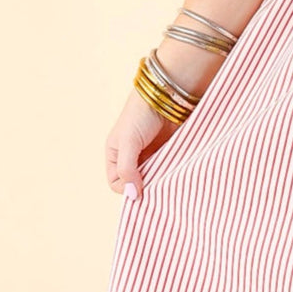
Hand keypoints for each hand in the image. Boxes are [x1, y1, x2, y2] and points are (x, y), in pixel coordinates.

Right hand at [105, 89, 177, 204]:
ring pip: (154, 180)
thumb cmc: (141, 115)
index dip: (127, 189)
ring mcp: (151, 156)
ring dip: (160, 183)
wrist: (168, 95)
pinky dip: (172, 175)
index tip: (141, 188)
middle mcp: (132, 158)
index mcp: (115, 155)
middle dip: (145, 188)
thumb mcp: (128, 142)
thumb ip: (127, 168)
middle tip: (158, 188)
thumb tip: (131, 196)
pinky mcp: (169, 153)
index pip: (116, 183)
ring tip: (168, 181)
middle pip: (136, 184)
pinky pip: (169, 172)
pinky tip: (177, 175)